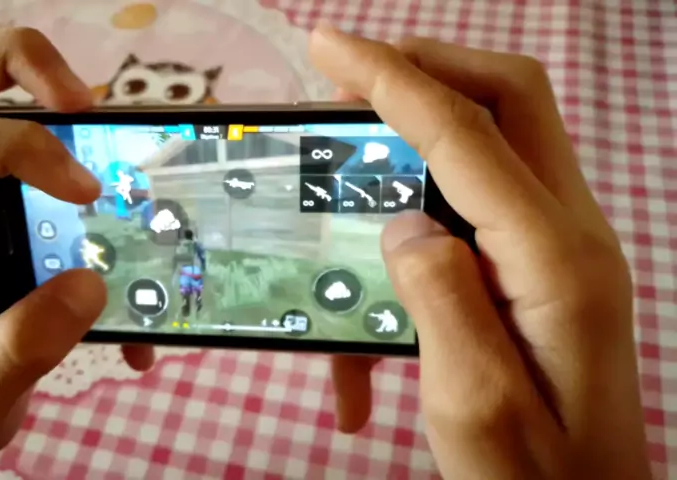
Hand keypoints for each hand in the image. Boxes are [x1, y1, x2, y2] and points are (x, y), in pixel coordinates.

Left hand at [0, 28, 153, 461]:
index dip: (21, 146)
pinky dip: (69, 132)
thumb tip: (89, 284)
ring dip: (42, 84)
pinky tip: (106, 178)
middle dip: (14, 66)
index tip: (86, 191)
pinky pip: (23, 132)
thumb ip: (21, 353)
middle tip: (83, 105)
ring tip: (102, 128)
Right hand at [312, 27, 650, 477]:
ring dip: (427, 117)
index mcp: (554, 262)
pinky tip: (385, 252)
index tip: (329, 47)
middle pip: (509, 99)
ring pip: (499, 133)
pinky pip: (486, 193)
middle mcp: (570, 235)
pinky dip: (431, 188)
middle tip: (349, 76)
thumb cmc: (531, 479)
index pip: (467, 134)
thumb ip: (440, 302)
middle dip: (425, 67)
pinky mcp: (544, 265)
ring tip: (359, 136)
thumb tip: (405, 226)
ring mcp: (562, 246)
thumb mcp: (472, 406)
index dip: (393, 79)